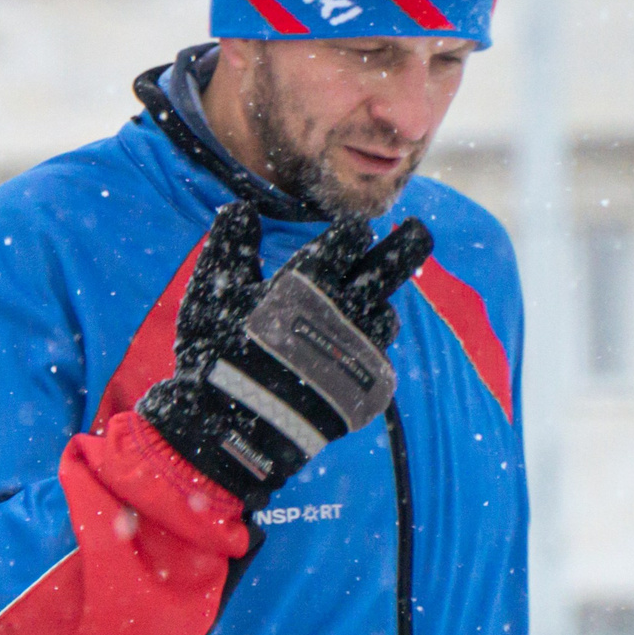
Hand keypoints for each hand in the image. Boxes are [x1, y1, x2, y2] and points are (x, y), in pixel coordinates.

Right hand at [137, 202, 432, 502]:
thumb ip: (229, 245)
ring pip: (387, 314)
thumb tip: (240, 206)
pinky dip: (365, 351)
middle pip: (393, 264)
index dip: (348, 234)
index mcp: (312, 278)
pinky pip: (379, 358)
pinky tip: (345, 356)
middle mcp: (348, 308)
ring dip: (375, 308)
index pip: (352, 236)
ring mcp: (363, 348)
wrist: (236, 428)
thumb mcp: (212, 292)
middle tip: (421, 232)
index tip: (343, 238)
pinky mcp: (369, 385)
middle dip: (410, 243)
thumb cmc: (218, 354)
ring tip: (356, 314)